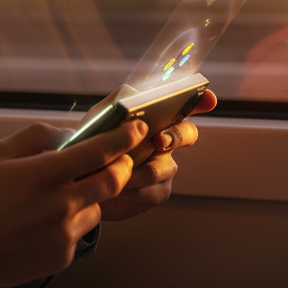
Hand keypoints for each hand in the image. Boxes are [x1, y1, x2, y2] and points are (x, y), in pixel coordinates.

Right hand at [0, 120, 144, 287]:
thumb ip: (37, 136)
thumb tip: (68, 135)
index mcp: (44, 174)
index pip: (99, 151)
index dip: (124, 137)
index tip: (137, 129)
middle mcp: (61, 204)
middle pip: (113, 181)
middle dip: (122, 166)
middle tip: (117, 160)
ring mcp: (64, 234)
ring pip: (97, 209)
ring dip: (90, 198)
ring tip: (59, 199)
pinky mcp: (63, 256)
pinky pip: (79, 233)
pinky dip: (70, 223)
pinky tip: (42, 224)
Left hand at [100, 89, 215, 220]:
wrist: (79, 180)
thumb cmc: (94, 143)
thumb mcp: (101, 118)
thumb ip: (118, 101)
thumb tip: (134, 95)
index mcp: (156, 118)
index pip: (185, 105)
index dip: (201, 100)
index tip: (209, 99)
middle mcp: (166, 141)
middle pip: (187, 134)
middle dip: (178, 136)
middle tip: (159, 140)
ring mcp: (164, 166)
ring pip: (165, 167)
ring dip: (140, 170)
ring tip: (117, 170)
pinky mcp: (158, 191)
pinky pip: (155, 190)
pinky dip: (134, 189)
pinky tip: (118, 190)